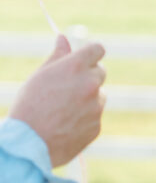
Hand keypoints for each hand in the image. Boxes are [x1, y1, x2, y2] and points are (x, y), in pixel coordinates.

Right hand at [9, 34, 105, 166]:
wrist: (29, 144)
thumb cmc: (29, 106)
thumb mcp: (40, 76)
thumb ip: (57, 56)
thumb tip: (64, 39)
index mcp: (76, 67)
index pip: (98, 49)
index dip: (91, 53)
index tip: (85, 58)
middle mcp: (90, 84)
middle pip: (100, 72)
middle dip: (88, 76)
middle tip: (68, 86)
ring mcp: (96, 106)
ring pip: (98, 96)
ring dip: (87, 98)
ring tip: (62, 110)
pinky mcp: (97, 125)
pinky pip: (94, 116)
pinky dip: (84, 118)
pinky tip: (65, 125)